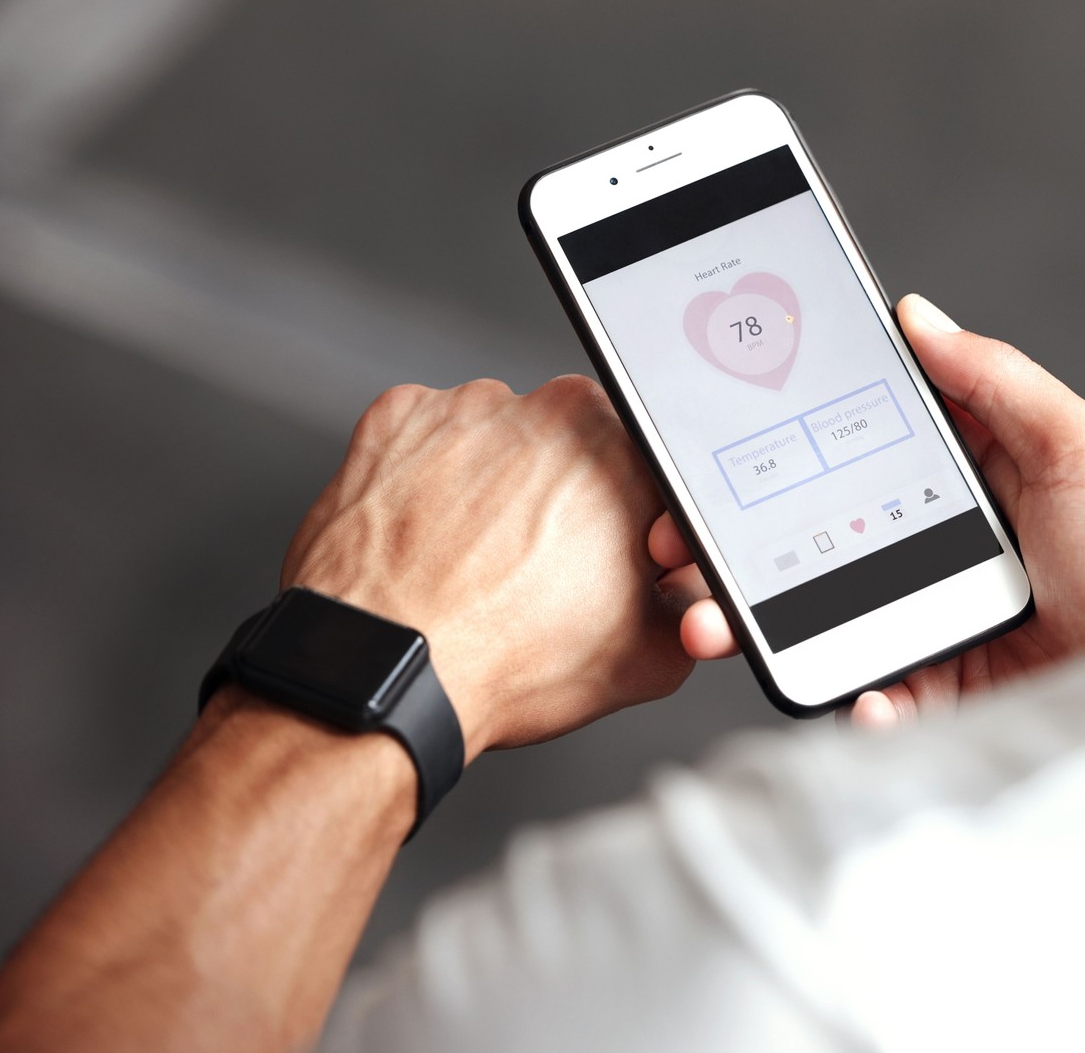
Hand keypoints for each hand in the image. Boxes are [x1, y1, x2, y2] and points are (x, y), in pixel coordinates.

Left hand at [283, 375, 698, 759]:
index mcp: (628, 453)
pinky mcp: (397, 419)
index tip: (616, 561)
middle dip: (567, 500)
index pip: (650, 474)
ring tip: (477, 560)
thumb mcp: (652, 657)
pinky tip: (431, 535)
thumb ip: (695, 604)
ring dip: (497, 486)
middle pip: (575, 448)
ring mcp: (468, 409)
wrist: (390, 675)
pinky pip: (428, 438)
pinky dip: (431, 478)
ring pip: (499, 439)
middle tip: (544, 569)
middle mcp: (552, 412)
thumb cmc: (506, 664)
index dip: (637, 525)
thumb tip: (694, 591)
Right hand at [651, 294, 1084, 727]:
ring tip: (714, 619)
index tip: (731, 430)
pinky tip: (851, 690)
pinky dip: (845, 697)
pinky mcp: (935, 692)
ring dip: (758, 615)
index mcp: (978, 478)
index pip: (867, 440)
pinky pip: (864, 694)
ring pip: (821, 610)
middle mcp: (944, 545)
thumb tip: (918, 314)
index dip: (796, 433)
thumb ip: (1000, 380)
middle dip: (744, 535)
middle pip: (822, 528)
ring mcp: (931, 620)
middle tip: (684, 534)